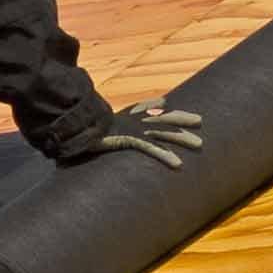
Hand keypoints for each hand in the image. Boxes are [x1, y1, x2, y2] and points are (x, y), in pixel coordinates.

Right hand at [86, 98, 206, 168]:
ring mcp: (133, 129)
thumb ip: (107, 125)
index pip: (150, 110)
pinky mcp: (130, 139)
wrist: (73, 126)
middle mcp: (133, 120)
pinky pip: (152, 148)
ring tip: (199, 144)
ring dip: (182, 138)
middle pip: (163, 117)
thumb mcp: (98, 127)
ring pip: (164, 132)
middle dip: (181, 119)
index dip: (163, 109)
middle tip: (199, 120)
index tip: (172, 108)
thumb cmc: (85, 128)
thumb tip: (114, 122)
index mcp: (126, 116)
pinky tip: (178, 164)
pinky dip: (166, 155)